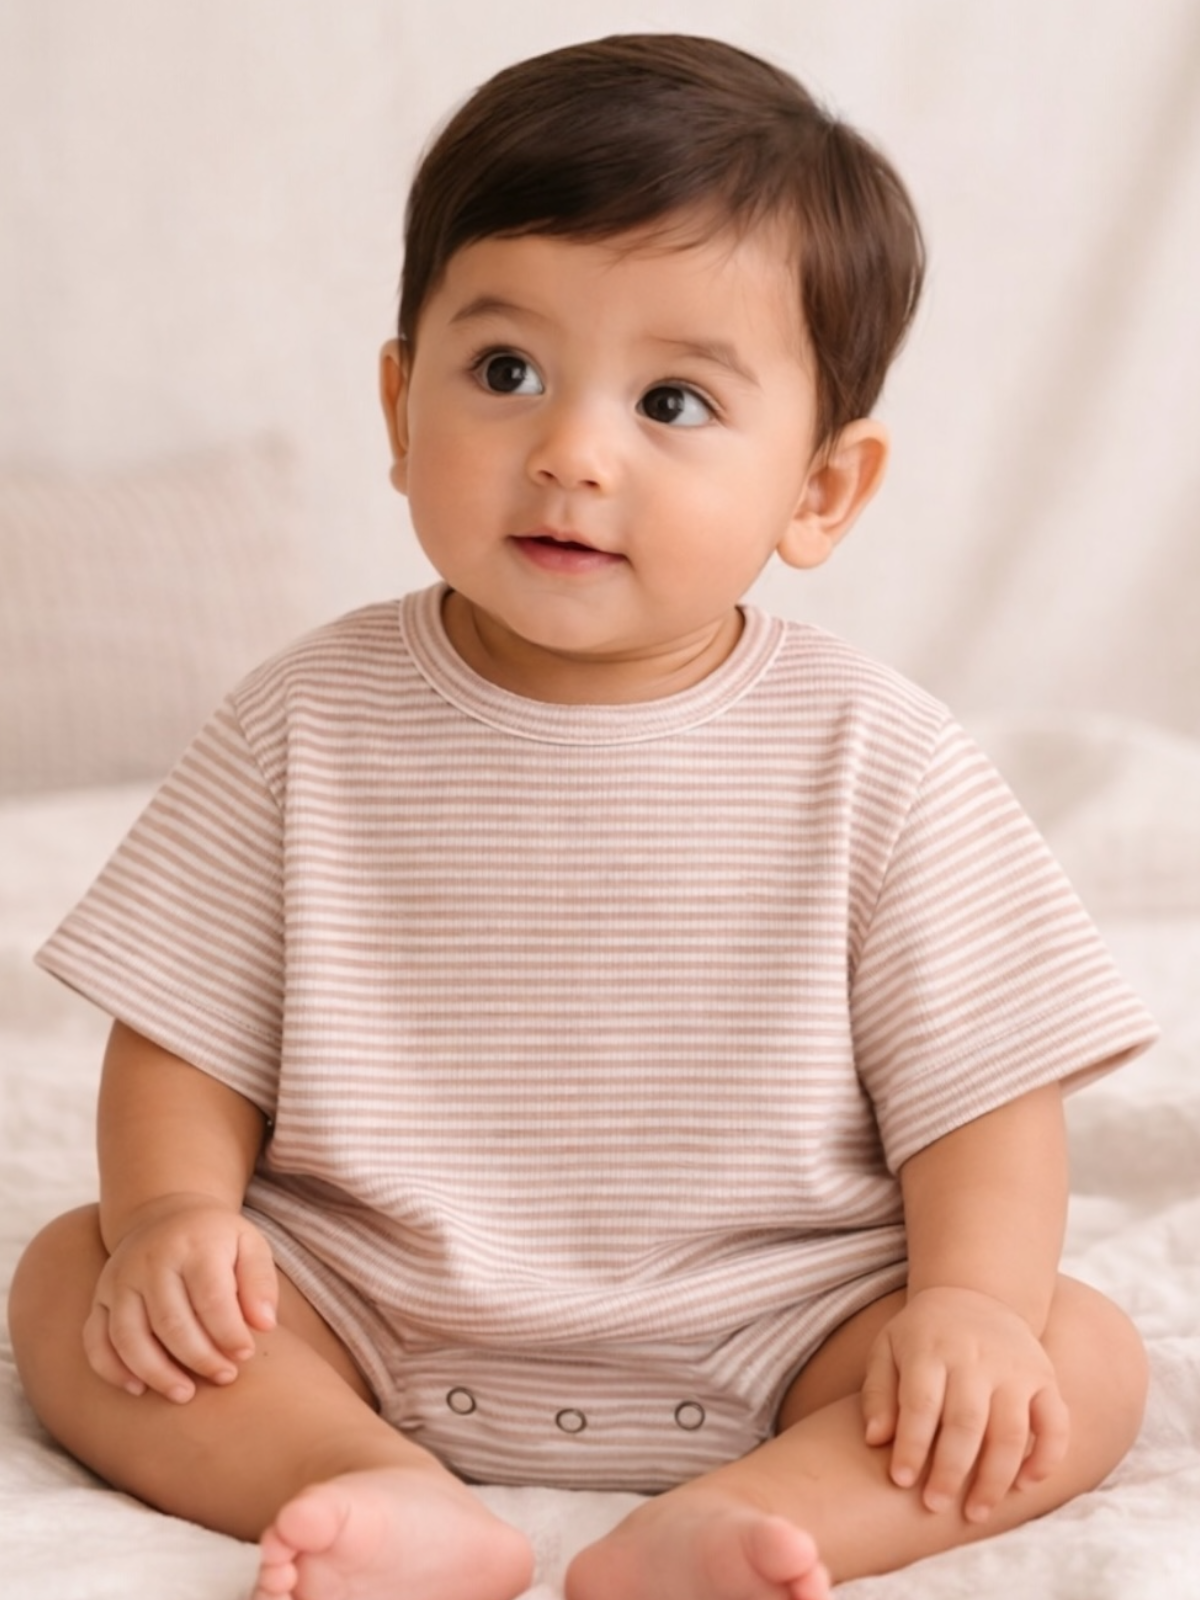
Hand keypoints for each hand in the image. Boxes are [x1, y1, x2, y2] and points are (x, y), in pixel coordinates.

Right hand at [83, 1195, 277, 1402]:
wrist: (165, 1214)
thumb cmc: (216, 1240)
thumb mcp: (249, 1245)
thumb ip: (260, 1282)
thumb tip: (265, 1325)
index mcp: (192, 1245)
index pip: (210, 1297)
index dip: (228, 1332)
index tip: (245, 1355)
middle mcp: (149, 1261)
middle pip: (170, 1322)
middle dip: (199, 1358)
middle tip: (224, 1378)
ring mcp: (119, 1280)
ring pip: (129, 1337)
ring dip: (156, 1373)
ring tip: (184, 1394)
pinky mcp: (99, 1298)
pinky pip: (95, 1340)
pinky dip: (112, 1369)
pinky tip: (138, 1389)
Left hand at [861, 1285, 1069, 1521]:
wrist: (974, 1292)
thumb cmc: (922, 1335)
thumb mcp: (887, 1348)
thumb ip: (878, 1392)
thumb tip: (876, 1440)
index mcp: (930, 1348)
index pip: (921, 1403)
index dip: (912, 1445)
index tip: (902, 1481)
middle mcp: (975, 1357)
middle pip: (966, 1422)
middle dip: (951, 1471)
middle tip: (935, 1506)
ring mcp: (1014, 1367)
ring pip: (1010, 1430)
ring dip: (995, 1478)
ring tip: (976, 1512)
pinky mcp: (1044, 1377)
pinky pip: (1055, 1423)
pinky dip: (1046, 1457)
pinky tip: (1025, 1485)